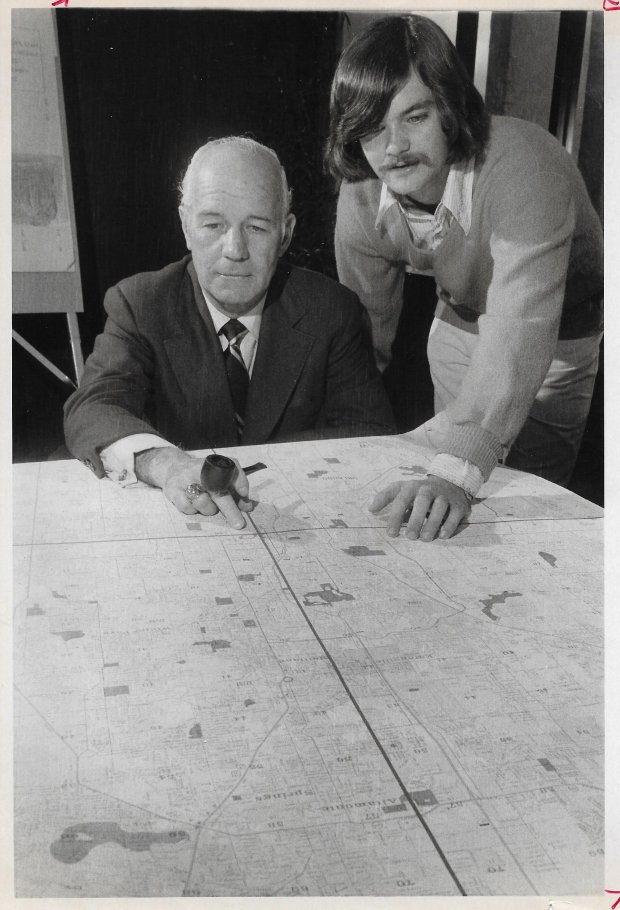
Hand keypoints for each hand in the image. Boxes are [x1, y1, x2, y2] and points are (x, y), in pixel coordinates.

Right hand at [135, 447, 254, 528]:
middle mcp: (199, 469)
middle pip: (218, 492)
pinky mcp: (173, 490)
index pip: (231, 469)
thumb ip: (234, 490)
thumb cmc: (201, 475)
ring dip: (209, 509)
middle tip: (239, 524)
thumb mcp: (218, 477)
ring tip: (208, 504)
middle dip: (230, 510)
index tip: (244, 494)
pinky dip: (193, 510)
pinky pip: (187, 508)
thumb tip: (247, 506)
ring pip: (202, 502)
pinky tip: (193, 504)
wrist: (173, 467)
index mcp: (214, 464)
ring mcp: (185, 479)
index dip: (239, 482)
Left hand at [368, 474, 471, 541]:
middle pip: (422, 502)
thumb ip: (385, 497)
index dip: (395, 517)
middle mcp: (429, 489)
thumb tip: (370, 509)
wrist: (450, 482)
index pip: (401, 500)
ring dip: (431, 524)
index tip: (391, 533)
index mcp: (412, 487)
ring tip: (424, 539)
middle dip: (415, 519)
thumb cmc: (419, 491)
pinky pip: (454, 515)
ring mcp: (445, 496)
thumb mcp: (402, 489)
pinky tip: (442, 536)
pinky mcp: (458, 504)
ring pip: (439, 508)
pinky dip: (449, 526)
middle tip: (410, 536)